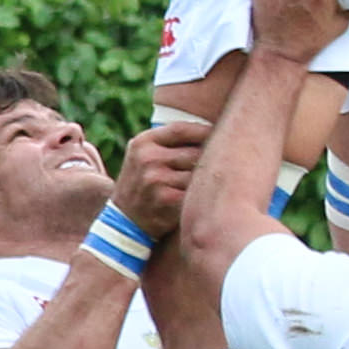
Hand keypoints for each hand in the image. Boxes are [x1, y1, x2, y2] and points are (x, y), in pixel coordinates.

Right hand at [111, 110, 208, 243]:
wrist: (125, 220)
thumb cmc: (144, 183)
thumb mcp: (144, 156)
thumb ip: (169, 142)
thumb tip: (212, 128)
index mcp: (142, 143)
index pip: (180, 129)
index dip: (203, 131)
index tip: (219, 135)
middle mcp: (147, 158)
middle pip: (195, 151)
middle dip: (210, 158)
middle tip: (223, 164)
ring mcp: (156, 178)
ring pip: (199, 172)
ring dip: (208, 178)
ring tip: (209, 184)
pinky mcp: (166, 198)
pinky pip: (197, 191)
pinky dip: (202, 194)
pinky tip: (201, 198)